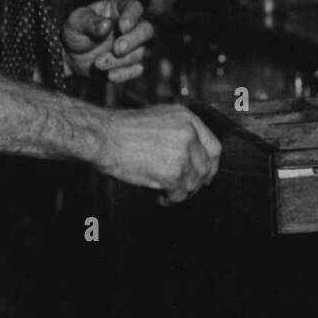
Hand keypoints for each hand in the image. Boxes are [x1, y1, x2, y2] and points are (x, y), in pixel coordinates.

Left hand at [62, 0, 152, 83]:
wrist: (69, 55)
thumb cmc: (76, 31)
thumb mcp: (76, 21)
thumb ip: (90, 22)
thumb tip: (106, 25)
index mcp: (119, 8)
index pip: (134, 8)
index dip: (132, 17)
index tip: (122, 26)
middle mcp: (132, 26)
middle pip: (147, 31)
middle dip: (134, 40)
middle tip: (117, 49)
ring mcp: (134, 47)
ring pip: (140, 53)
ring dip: (120, 60)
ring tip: (97, 63)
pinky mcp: (130, 65)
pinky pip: (136, 70)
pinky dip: (124, 74)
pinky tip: (110, 75)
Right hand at [93, 104, 221, 203]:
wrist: (105, 136)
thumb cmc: (122, 129)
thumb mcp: (158, 118)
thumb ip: (179, 131)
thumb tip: (190, 153)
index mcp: (187, 118)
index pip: (213, 146)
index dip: (209, 164)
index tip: (204, 174)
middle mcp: (189, 134)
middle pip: (206, 166)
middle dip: (197, 181)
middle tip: (186, 188)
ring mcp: (183, 154)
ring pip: (193, 183)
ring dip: (182, 192)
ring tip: (166, 192)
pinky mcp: (174, 173)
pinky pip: (180, 193)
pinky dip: (171, 199)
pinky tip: (161, 197)